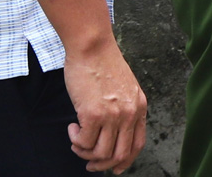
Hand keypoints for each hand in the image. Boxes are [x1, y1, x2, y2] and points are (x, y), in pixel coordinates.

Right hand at [63, 40, 147, 173]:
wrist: (92, 47)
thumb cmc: (103, 64)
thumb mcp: (124, 88)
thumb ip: (123, 109)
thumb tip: (113, 133)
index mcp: (139, 107)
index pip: (137, 144)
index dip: (125, 161)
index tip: (114, 168)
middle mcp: (129, 114)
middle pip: (120, 155)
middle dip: (103, 164)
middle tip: (89, 163)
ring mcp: (113, 115)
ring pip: (100, 153)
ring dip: (85, 153)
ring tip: (77, 140)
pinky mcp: (93, 114)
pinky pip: (83, 142)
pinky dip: (75, 140)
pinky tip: (72, 127)